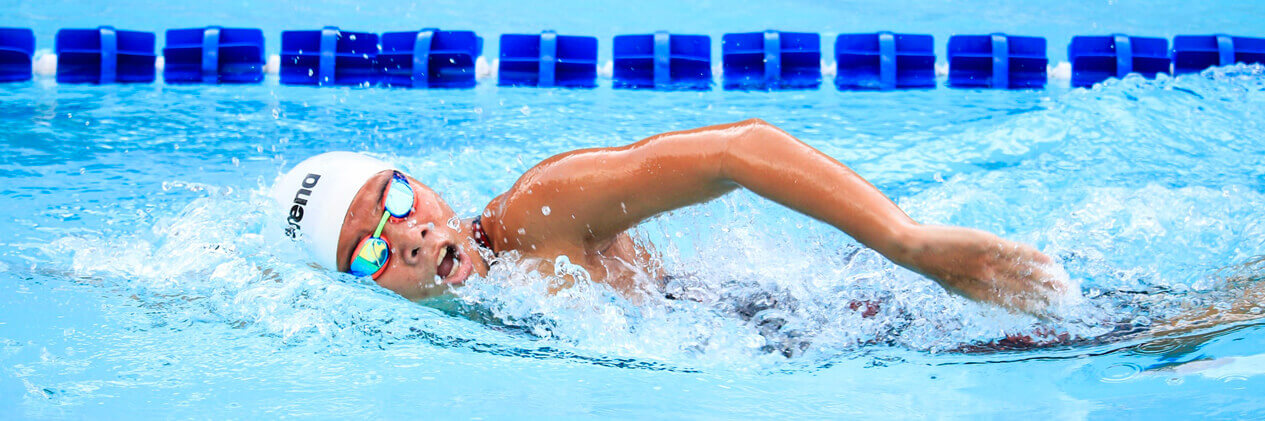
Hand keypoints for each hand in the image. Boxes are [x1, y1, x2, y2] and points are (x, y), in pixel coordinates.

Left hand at [892, 225, 1070, 316]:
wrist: (914, 249)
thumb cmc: (935, 266)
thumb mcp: (956, 284)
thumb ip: (978, 290)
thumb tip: (995, 294)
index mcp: (980, 295)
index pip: (1014, 306)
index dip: (1035, 311)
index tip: (1052, 316)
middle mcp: (987, 281)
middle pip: (1025, 292)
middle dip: (1048, 298)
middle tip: (1067, 302)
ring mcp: (987, 262)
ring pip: (1025, 273)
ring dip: (1048, 279)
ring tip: (1065, 284)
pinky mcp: (986, 243)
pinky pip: (1016, 251)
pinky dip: (1033, 256)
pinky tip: (1048, 261)